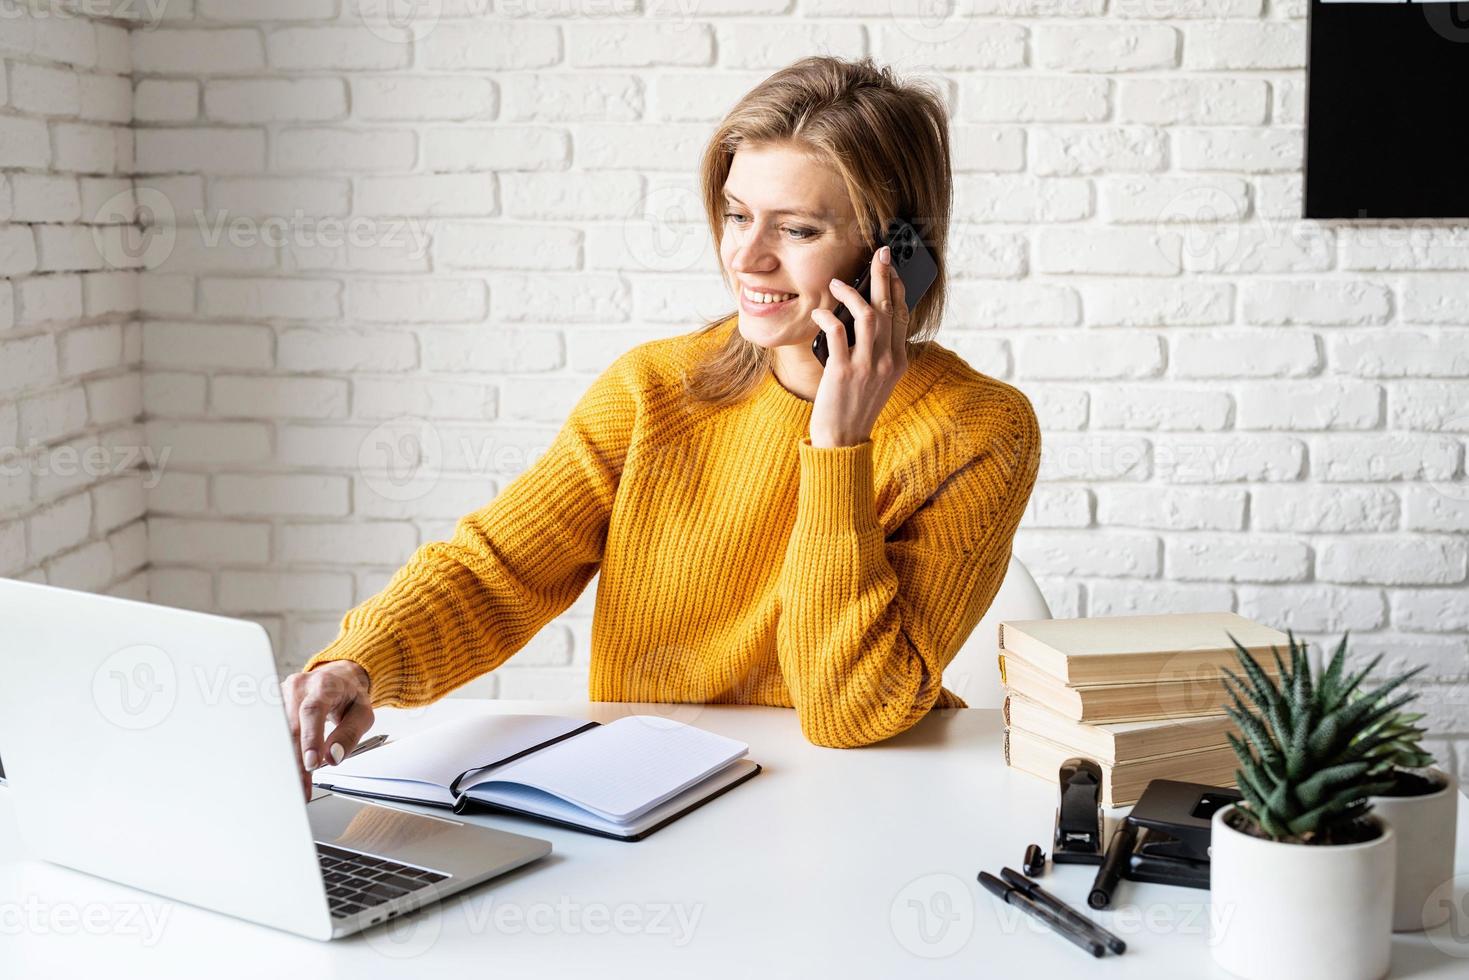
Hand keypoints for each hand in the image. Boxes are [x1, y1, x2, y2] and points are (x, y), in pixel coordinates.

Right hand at [281, 660, 373, 801]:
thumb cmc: (350, 696)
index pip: (312, 712)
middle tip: (302, 788)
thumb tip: (333, 757)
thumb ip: (349, 734)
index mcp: (324, 685)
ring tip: (294, 783)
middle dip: (295, 761)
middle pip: (290, 727)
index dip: (309, 739)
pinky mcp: (272, 704)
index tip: (311, 765)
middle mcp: (298, 686)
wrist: (338, 677)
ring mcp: (281, 694)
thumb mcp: (362, 713)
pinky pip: (273, 731)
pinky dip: (279, 752)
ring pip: (277, 732)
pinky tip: (284, 768)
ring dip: (285, 760)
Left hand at [809, 245, 908, 447]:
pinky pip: (838, 333)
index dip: (897, 288)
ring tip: (837, 283)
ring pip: (869, 315)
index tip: (891, 268)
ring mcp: (867, 366)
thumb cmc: (854, 407)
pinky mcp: (843, 371)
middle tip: (879, 254)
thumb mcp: (875, 379)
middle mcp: (887, 361)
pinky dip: (828, 317)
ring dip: (852, 293)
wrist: (843, 439)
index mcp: (898, 362)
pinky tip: (819, 313)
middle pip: (889, 308)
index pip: (902, 316)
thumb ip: (876, 351)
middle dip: (884, 276)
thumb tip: (863, 316)